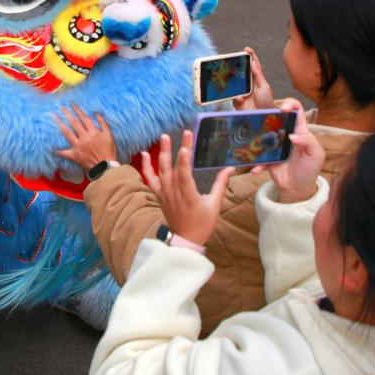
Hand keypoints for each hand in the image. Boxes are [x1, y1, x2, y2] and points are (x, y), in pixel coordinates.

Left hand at [55, 104, 116, 171]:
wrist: (105, 167)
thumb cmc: (109, 152)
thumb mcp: (110, 136)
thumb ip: (103, 124)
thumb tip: (96, 114)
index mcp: (93, 132)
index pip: (84, 118)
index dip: (78, 110)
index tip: (73, 105)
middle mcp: (84, 138)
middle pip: (74, 123)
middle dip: (67, 114)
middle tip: (61, 107)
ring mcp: (78, 146)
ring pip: (67, 133)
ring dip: (60, 124)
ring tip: (54, 118)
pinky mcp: (75, 156)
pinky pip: (64, 152)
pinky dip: (57, 149)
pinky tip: (51, 145)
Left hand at [141, 131, 234, 246]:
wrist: (185, 240)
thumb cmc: (202, 224)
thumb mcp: (215, 205)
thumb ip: (221, 184)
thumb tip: (230, 168)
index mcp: (189, 197)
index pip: (184, 177)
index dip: (184, 162)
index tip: (185, 148)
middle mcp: (174, 194)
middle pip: (173, 169)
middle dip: (175, 150)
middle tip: (181, 134)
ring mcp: (165, 194)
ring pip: (160, 171)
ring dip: (162, 154)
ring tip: (164, 137)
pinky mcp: (159, 195)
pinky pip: (150, 180)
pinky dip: (146, 167)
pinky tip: (144, 154)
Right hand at [235, 46, 274, 110]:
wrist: (263, 118)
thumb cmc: (267, 103)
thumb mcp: (265, 87)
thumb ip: (258, 75)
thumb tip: (253, 63)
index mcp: (258, 81)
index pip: (254, 66)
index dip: (251, 57)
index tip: (246, 49)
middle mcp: (250, 86)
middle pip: (242, 72)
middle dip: (238, 66)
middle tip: (235, 60)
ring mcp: (243, 93)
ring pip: (235, 84)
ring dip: (234, 83)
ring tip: (235, 81)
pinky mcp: (238, 102)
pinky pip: (234, 97)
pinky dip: (237, 97)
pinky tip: (241, 99)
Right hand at [253, 106, 323, 202]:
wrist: (298, 188)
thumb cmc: (310, 169)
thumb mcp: (316, 154)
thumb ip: (308, 142)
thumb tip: (292, 136)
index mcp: (299, 130)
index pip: (296, 110)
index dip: (290, 104)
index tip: (283, 108)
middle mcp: (285, 134)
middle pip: (275, 117)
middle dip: (266, 115)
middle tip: (261, 120)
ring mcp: (274, 144)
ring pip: (262, 133)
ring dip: (256, 137)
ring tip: (252, 145)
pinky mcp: (267, 156)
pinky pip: (258, 156)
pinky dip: (256, 163)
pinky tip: (257, 169)